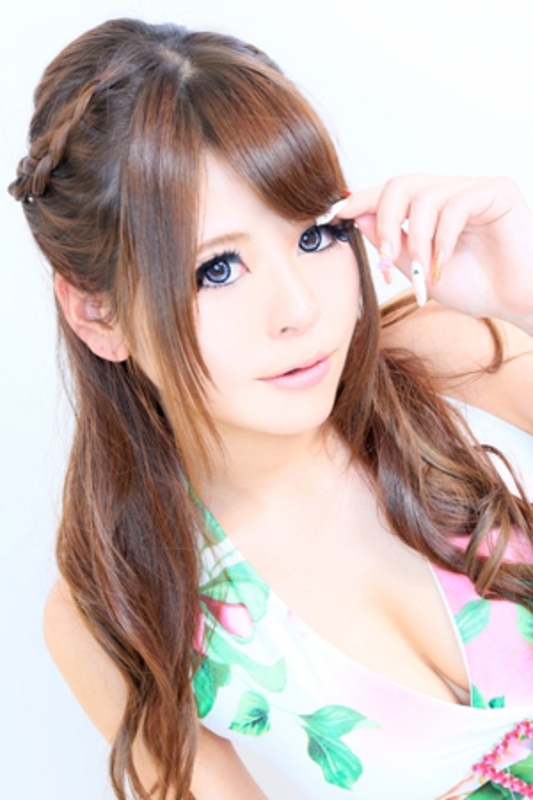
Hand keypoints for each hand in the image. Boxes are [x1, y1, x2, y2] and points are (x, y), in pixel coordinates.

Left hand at [339, 176, 532, 334]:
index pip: (391, 192)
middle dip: (385, 222)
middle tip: (388, 261)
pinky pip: (455, 205)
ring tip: (424, 273)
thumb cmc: (475, 287)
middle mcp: (452, 190)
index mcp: (433, 206)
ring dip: (416, 240)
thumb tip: (356, 217)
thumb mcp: (419, 268)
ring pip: (425, 197)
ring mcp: (475, 188)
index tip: (334, 214)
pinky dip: (443, 238)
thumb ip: (391, 242)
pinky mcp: (498, 191)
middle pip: (401, 184)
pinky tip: (445, 262)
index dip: (361, 200)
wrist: (516, 302)